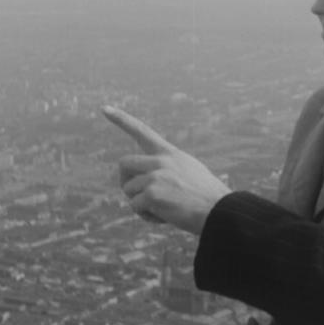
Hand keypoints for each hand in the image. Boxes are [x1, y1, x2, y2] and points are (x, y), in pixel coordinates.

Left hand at [102, 105, 230, 234]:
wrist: (219, 211)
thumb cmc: (206, 196)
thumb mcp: (189, 170)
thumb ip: (167, 168)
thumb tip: (146, 179)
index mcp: (170, 153)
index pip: (142, 131)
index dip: (122, 119)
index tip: (104, 108)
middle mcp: (161, 160)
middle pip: (124, 163)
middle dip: (126, 180)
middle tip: (138, 195)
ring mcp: (156, 176)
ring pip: (128, 189)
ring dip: (140, 202)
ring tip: (163, 208)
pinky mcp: (152, 194)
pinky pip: (135, 207)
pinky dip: (147, 215)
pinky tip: (165, 216)